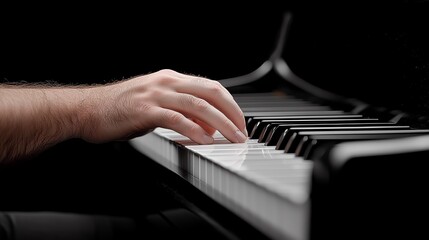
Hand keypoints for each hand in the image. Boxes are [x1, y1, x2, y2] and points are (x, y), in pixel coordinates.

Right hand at [80, 69, 247, 143]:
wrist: (88, 109)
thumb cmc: (121, 109)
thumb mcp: (157, 105)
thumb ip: (183, 112)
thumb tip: (208, 125)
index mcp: (171, 79)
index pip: (210, 86)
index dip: (230, 104)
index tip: (239, 121)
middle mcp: (166, 82)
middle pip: (210, 92)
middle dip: (232, 112)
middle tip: (242, 131)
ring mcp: (155, 94)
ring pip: (198, 105)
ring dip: (220, 123)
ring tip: (232, 138)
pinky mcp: (144, 109)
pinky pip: (176, 118)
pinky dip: (194, 129)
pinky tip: (205, 140)